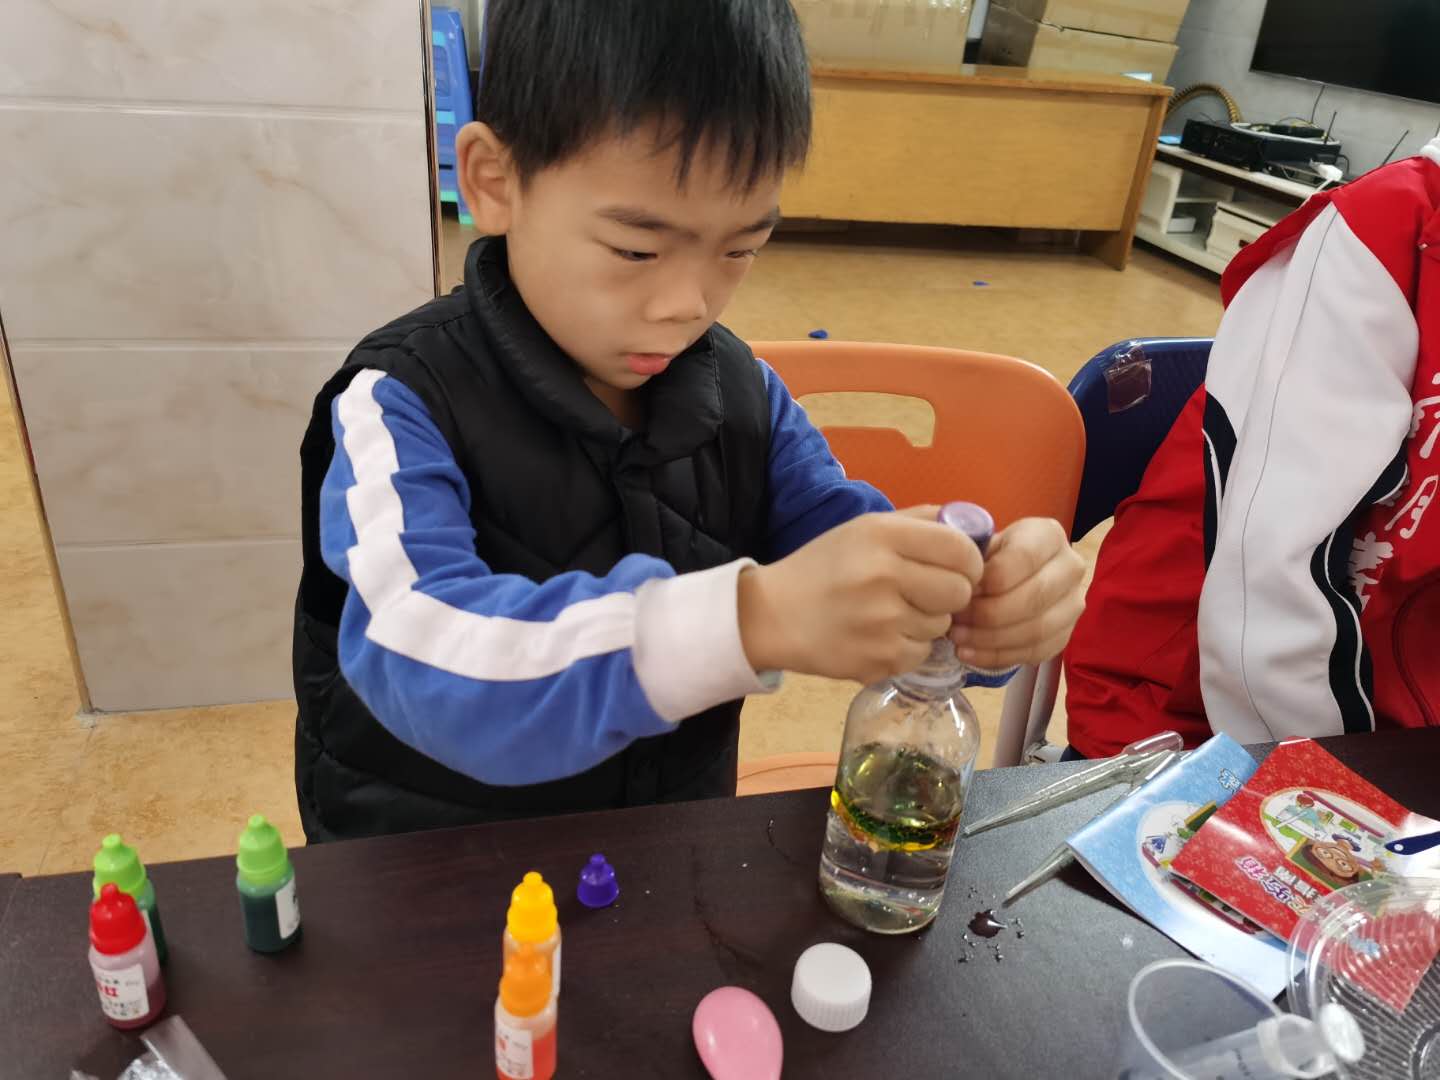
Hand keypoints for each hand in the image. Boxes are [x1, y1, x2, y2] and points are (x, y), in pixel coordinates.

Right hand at [739, 507, 984, 683]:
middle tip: (925, 593)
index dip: (969, 561)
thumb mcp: (864, 529)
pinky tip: (881, 636)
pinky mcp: (880, 658)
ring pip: (943, 625)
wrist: (774, 615)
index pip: (961, 549)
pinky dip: (908, 647)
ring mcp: (883, 621)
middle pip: (960, 591)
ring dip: (926, 621)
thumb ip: (919, 522)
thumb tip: (972, 525)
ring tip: (891, 614)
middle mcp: (885, 575)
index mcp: (883, 536)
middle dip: (950, 593)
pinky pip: (922, 652)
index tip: (958, 568)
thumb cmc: (824, 567)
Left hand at [948, 518, 1084, 669]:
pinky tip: (969, 654)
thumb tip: (958, 585)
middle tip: (955, 620)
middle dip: (987, 614)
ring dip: (990, 640)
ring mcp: (1073, 604)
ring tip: (957, 638)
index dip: (988, 580)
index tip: (960, 590)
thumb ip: (971, 557)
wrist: (1011, 574)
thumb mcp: (979, 544)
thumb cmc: (989, 556)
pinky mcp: (1065, 634)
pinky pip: (1035, 652)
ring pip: (1036, 631)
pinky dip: (998, 656)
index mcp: (1049, 535)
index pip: (1022, 559)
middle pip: (1033, 598)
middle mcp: (1071, 567)